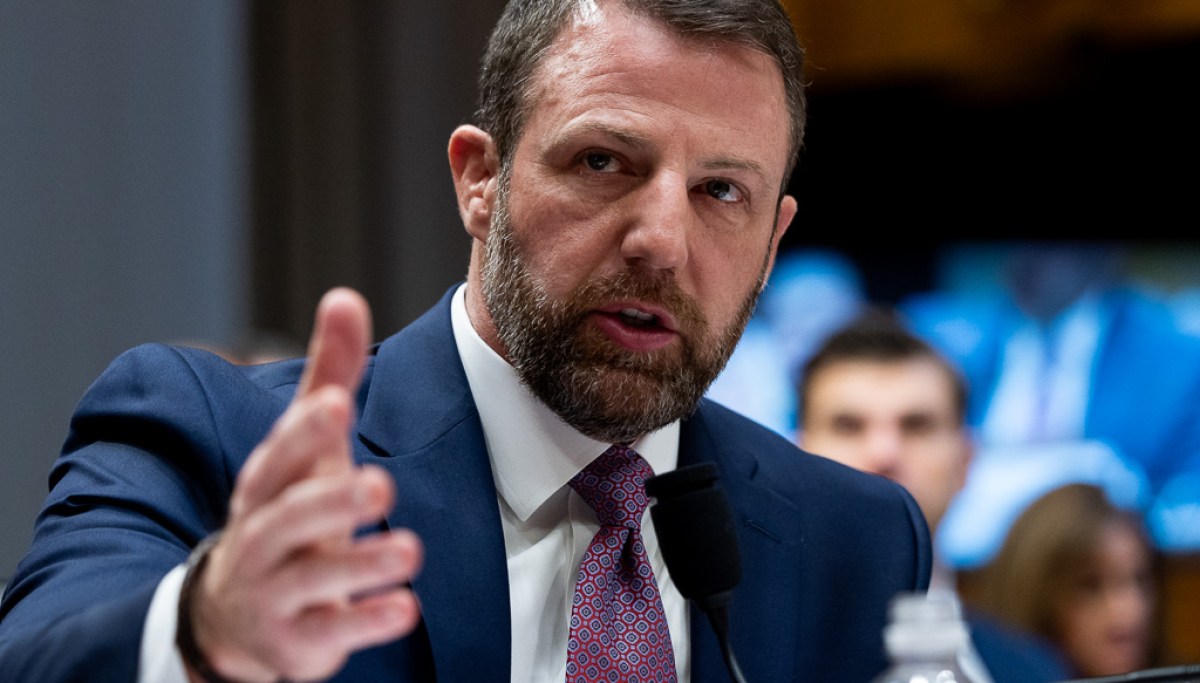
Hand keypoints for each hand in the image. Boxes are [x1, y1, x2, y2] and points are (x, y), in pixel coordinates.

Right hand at [186, 288, 423, 682]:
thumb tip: (345, 297)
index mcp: (267, 485)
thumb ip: (330, 376)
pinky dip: (365, 623)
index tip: (339, 404)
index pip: (279, 454)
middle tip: (378, 484)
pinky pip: (330, 634)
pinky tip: (405, 610)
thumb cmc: (286, 508)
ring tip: (409, 550)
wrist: (234, 613)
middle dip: (329, 501)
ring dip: (360, 564)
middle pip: (286, 519)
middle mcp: (263, 537)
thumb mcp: (306, 446)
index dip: (305, 431)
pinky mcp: (296, 640)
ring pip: (312, 580)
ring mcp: (276, 592)